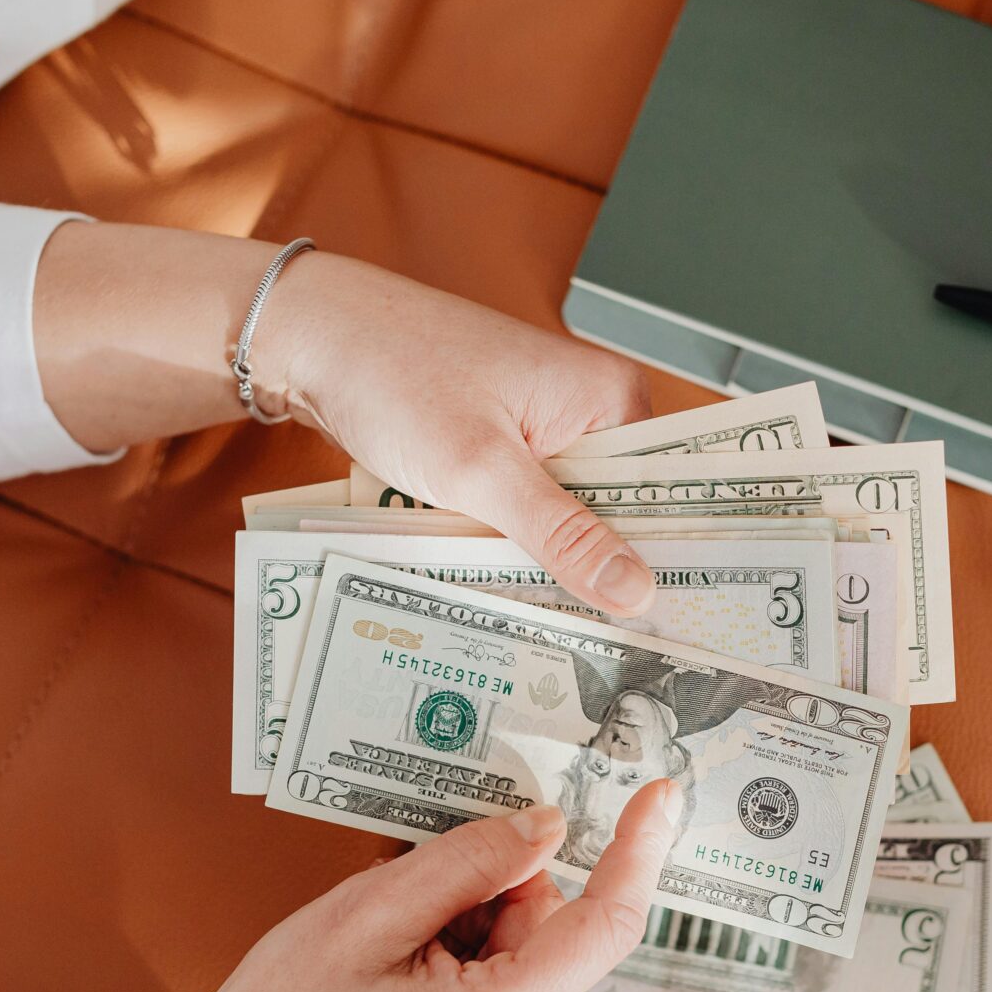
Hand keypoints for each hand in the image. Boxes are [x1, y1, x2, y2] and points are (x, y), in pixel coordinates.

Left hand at [32, 225, 657, 614]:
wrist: (311, 337)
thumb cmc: (394, 375)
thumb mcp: (481, 469)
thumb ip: (561, 534)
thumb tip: (637, 592)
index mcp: (610, 397)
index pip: (672, 491)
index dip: (674, 560)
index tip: (681, 631)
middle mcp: (590, 409)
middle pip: (624, 512)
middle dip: (611, 573)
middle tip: (621, 654)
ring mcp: (546, 427)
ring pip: (572, 518)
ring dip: (558, 565)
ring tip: (569, 636)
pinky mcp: (504, 445)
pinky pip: (531, 508)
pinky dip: (518, 544)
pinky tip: (513, 592)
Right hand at [92, 782, 680, 991]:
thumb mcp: (363, 915)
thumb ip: (467, 864)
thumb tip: (548, 827)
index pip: (601, 929)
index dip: (636, 853)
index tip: (662, 793)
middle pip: (549, 933)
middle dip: (492, 898)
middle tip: (402, 912)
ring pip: (529, 959)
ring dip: (471, 934)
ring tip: (386, 962)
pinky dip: (467, 968)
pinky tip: (400, 986)